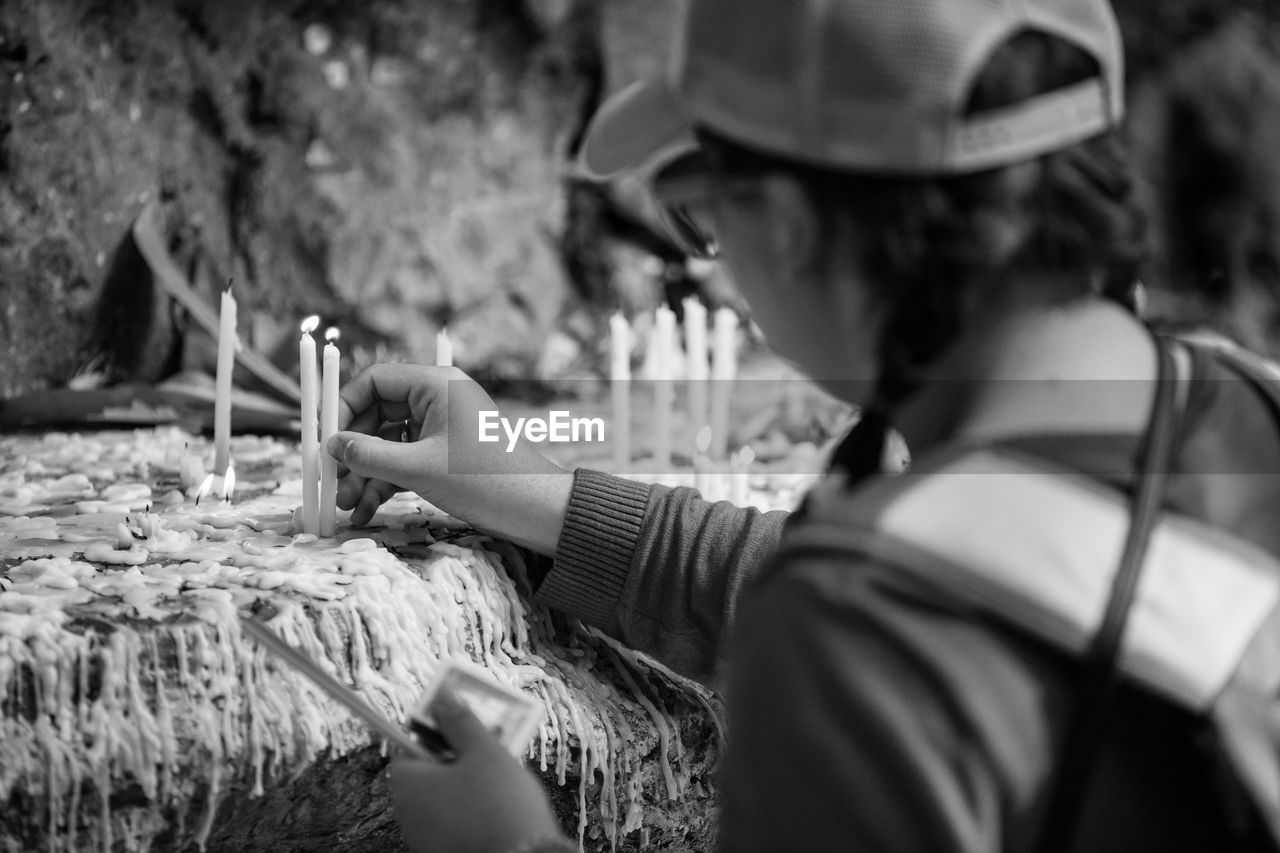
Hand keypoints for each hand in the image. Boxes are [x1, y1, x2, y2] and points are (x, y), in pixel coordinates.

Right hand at [325, 364, 572, 553]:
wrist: (536, 510)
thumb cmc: (483, 479)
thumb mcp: (418, 468)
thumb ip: (369, 455)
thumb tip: (331, 446)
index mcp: (437, 384)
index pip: (376, 380)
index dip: (344, 407)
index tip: (323, 439)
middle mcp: (439, 399)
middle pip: (378, 415)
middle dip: (353, 451)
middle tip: (330, 482)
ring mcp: (442, 427)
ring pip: (390, 443)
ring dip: (365, 474)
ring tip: (346, 507)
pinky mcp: (446, 454)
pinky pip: (406, 461)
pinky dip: (386, 483)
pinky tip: (365, 511)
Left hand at [388, 689, 563, 852]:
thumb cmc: (499, 803)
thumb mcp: (484, 752)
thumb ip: (460, 722)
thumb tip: (442, 696)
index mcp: (409, 785)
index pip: (407, 748)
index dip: (434, 734)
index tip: (460, 727)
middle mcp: (409, 814)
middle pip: (427, 773)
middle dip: (456, 756)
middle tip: (488, 745)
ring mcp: (426, 838)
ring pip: (444, 797)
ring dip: (467, 782)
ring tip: (503, 774)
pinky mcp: (446, 851)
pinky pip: (456, 820)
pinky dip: (473, 808)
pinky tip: (501, 803)